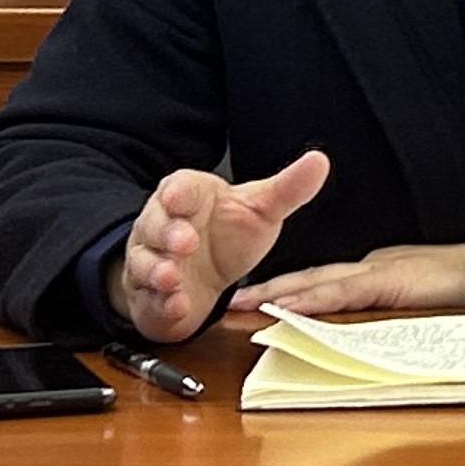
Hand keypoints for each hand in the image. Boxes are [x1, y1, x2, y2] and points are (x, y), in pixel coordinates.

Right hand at [108, 150, 329, 342]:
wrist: (202, 275)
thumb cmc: (227, 233)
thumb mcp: (261, 209)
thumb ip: (287, 189)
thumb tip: (319, 161)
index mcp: (189, 196)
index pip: (179, 187)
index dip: (178, 192)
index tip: (180, 196)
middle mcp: (163, 227)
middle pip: (157, 224)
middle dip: (168, 233)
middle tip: (186, 242)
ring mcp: (152, 263)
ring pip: (145, 263)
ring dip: (157, 270)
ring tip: (172, 277)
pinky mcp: (152, 298)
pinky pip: (150, 300)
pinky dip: (162, 304)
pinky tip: (177, 305)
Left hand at [228, 240, 464, 315]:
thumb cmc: (458, 290)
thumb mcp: (413, 305)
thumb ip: (387, 313)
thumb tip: (363, 336)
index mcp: (373, 275)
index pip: (322, 283)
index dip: (289, 290)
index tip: (259, 300)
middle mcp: (367, 270)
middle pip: (309, 280)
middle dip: (271, 290)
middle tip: (236, 301)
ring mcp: (374, 273)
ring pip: (316, 283)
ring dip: (279, 294)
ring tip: (247, 303)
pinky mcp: (384, 281)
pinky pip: (342, 292)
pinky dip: (312, 298)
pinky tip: (290, 306)